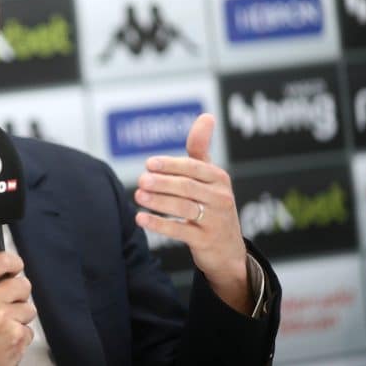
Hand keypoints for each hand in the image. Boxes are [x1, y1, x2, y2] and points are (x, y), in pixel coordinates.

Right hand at [0, 245, 36, 365]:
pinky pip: (29, 328)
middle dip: (17, 293)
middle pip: (22, 283)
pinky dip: (19, 333)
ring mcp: (3, 321)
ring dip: (19, 315)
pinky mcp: (15, 337)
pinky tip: (3, 337)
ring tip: (1, 323)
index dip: (12, 262)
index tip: (13, 267)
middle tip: (4, 302)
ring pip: (29, 307)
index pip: (1, 260)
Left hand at [134, 113, 251, 313]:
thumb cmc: (212, 205)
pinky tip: (141, 219)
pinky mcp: (206, 241)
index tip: (149, 163)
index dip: (171, 165)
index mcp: (219, 179)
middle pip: (187, 187)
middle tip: (140, 180)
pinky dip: (159, 225)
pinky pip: (180, 231)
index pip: (194, 168)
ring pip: (183, 208)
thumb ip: (201, 148)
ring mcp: (215, 221)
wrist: (228, 250)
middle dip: (162, 183)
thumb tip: (206, 115)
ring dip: (159, 202)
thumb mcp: (210, 177)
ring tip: (138, 196)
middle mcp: (220, 198)